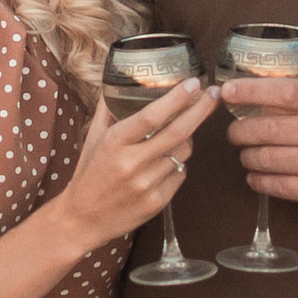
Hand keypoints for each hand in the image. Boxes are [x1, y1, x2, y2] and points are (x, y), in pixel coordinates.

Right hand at [54, 80, 218, 247]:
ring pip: (183, 153)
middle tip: (214, 94)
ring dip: (186, 140)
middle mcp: (131, 163)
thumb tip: (120, 79)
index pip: (151, 116)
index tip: (193, 83)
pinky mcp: (157, 202)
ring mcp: (146, 185)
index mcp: (114, 143)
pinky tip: (163, 164)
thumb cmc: (89, 173)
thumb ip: (108, 109)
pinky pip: (180, 173)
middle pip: (178, 132)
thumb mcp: (93, 138)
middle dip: (201, 110)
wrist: (84, 218)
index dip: (176, 98)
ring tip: (174, 136)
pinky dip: (177, 164)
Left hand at [221, 77, 297, 225]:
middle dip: (239, 130)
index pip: (285, 93)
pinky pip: (276, 186)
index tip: (227, 91)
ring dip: (247, 156)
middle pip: (267, 128)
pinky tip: (257, 176)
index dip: (250, 90)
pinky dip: (258, 180)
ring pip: (266, 159)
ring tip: (246, 152)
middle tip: (233, 130)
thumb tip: (273, 94)